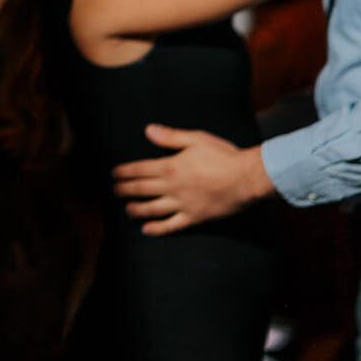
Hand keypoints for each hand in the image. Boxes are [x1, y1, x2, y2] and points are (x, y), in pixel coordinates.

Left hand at [109, 125, 274, 235]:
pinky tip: (146, 230)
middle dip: (124, 190)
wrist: (246, 178)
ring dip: (136, 209)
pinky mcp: (194, 218)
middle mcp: (172, 187)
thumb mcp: (196, 139)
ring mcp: (182, 204)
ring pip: (152, 209)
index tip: (114, 174)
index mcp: (170, 167)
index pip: (139, 170)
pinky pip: (171, 226)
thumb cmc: (223, 155)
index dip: (124, 172)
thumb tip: (148, 130)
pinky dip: (157, 229)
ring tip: (127, 209)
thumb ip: (170, 136)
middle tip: (114, 191)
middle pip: (141, 189)